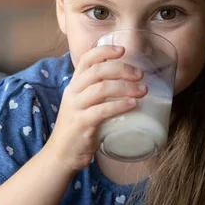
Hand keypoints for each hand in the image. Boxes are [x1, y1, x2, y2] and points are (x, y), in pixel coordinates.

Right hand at [44, 45, 145, 170]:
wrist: (61, 154)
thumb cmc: (79, 128)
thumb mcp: (85, 104)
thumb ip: (100, 93)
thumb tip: (130, 84)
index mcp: (74, 84)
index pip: (86, 59)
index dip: (104, 51)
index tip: (123, 50)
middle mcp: (73, 92)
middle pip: (97, 71)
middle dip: (122, 69)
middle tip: (140, 74)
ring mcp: (76, 108)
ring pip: (101, 89)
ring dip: (125, 87)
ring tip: (143, 90)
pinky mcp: (81, 124)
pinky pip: (102, 111)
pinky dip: (119, 106)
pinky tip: (133, 105)